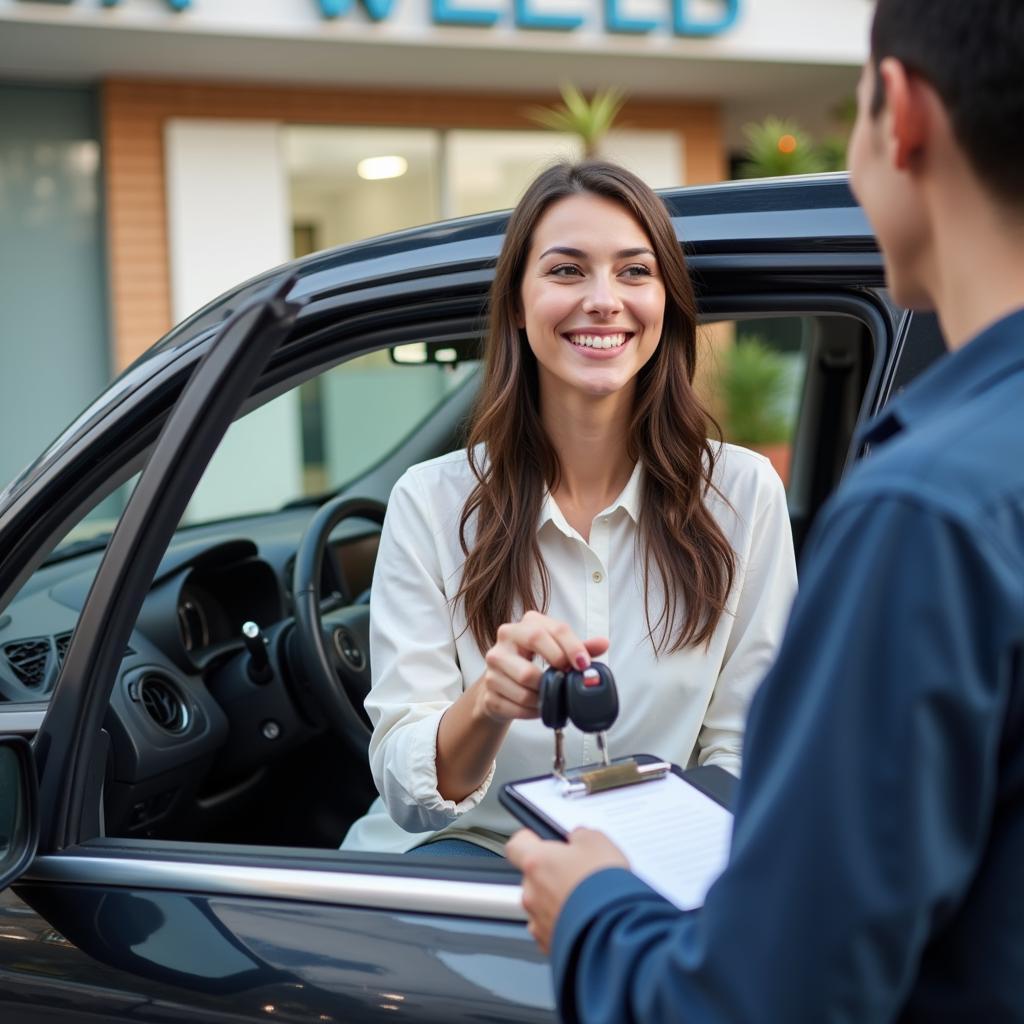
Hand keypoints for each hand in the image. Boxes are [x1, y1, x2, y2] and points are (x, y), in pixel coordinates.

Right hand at [475, 611, 607, 723]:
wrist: (501, 688)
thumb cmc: (532, 664)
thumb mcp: (556, 652)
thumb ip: (580, 648)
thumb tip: (604, 643)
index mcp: (524, 625)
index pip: (551, 628)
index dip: (572, 646)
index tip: (584, 664)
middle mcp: (505, 638)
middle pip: (533, 644)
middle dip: (556, 663)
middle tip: (567, 678)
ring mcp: (492, 665)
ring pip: (525, 679)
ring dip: (545, 693)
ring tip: (552, 697)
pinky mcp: (488, 691)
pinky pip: (516, 705)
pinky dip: (533, 711)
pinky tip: (538, 708)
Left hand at [506, 827, 629, 952]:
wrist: (615, 933)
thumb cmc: (604, 888)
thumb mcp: (598, 842)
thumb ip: (580, 836)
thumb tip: (578, 839)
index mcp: (536, 863)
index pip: (516, 845)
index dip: (530, 840)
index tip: (542, 840)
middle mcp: (531, 893)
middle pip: (533, 877)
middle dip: (552, 874)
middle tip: (578, 873)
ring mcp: (538, 922)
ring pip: (542, 905)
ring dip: (558, 901)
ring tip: (586, 899)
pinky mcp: (550, 945)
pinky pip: (552, 929)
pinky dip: (565, 924)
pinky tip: (586, 920)